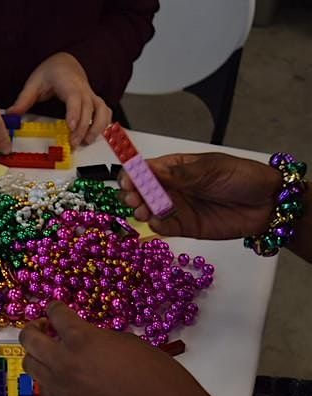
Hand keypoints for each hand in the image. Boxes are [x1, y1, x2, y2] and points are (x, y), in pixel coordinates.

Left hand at [6, 52, 111, 147]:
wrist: (66, 62)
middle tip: (73, 142)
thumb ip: (23, 100)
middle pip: (89, 108)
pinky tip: (94, 135)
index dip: (74, 112)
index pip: (74, 98)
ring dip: (97, 127)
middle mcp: (83, 89)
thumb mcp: (33, 83)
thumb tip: (10, 115)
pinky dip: (103, 124)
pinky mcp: (94, 101)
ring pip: (102, 110)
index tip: (71, 126)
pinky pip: (105, 112)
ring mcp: (91, 95)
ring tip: (86, 142)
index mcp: (68, 82)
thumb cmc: (51, 71)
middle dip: (83, 127)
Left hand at [20, 301, 233, 395]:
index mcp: (82, 339)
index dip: (55, 307)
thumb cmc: (161, 377)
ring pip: (30, 365)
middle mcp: (64, 362)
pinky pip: (44, 389)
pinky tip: (62, 376)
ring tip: (52, 352)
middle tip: (47, 327)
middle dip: (34, 328)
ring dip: (37, 354)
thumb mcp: (130, 344)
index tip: (56, 308)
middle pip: (28, 339)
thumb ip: (100, 338)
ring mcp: (62, 388)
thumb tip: (88, 339)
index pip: (55, 314)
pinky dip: (47, 378)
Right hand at [120, 153, 282, 239]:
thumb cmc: (242, 177)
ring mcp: (176, 207)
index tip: (128, 180)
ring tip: (143, 211)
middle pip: (141, 191)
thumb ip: (180, 174)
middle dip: (132, 195)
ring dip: (141, 211)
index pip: (146, 169)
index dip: (133, 174)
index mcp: (175, 168)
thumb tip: (150, 170)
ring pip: (148, 210)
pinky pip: (163, 227)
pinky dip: (155, 226)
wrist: (267, 203)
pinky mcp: (184, 227)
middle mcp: (171, 187)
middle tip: (134, 199)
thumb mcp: (211, 169)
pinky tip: (157, 223)